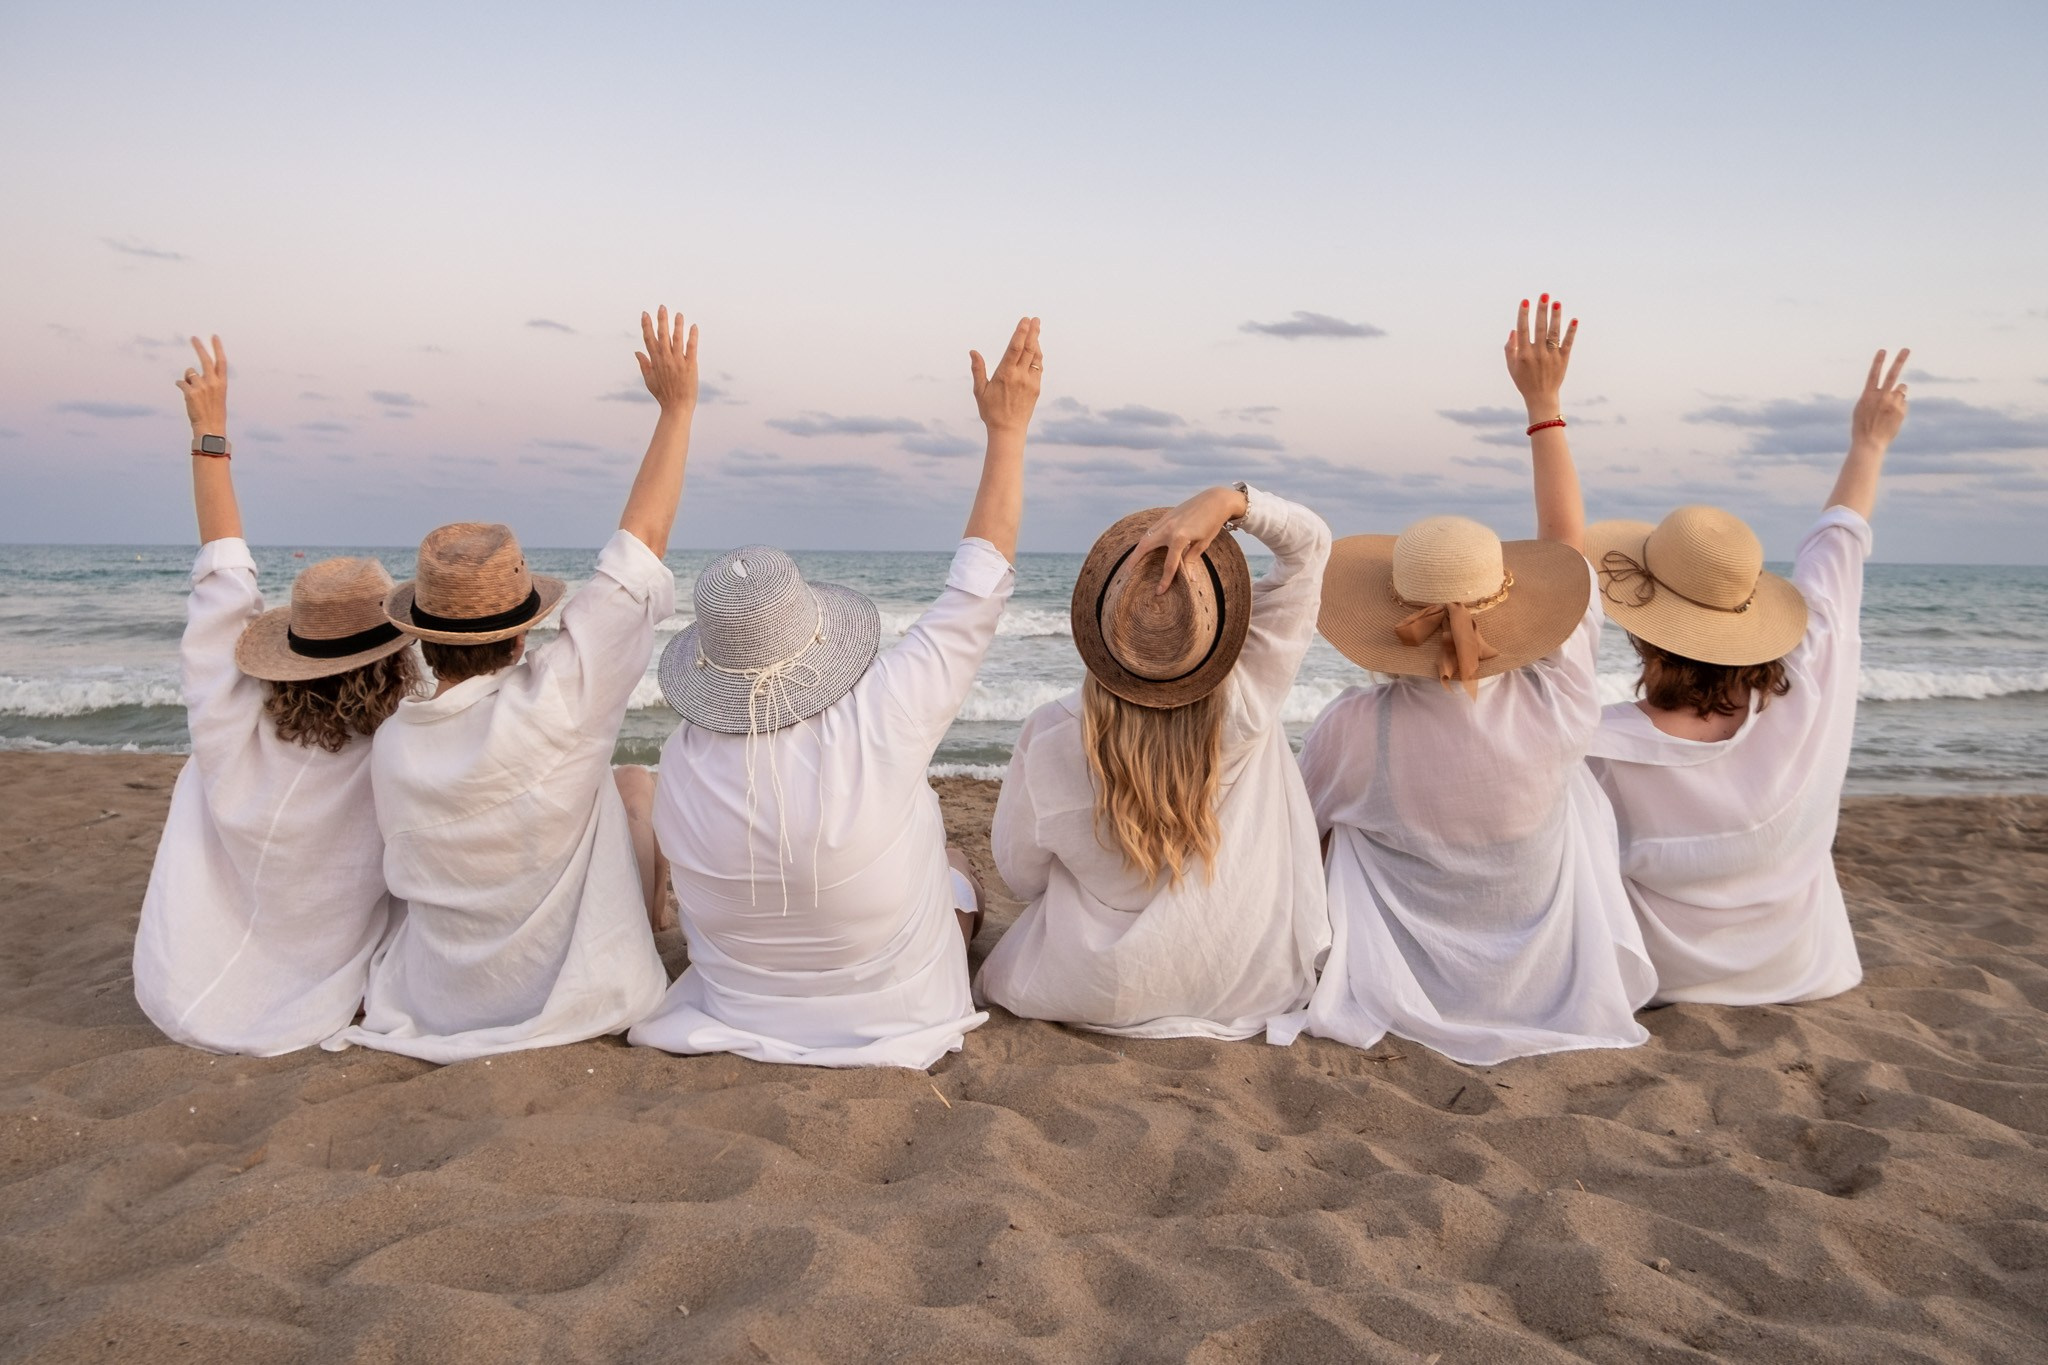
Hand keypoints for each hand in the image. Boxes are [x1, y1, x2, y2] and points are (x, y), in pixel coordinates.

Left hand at [176, 335, 227, 435]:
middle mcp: (213, 383)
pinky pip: (180, 382)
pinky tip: (184, 393)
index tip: (214, 337)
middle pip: (205, 359)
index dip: (217, 348)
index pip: (221, 361)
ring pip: (189, 373)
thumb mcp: (216, 396)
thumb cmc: (213, 413)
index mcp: (222, 383)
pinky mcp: (190, 392)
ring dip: (187, 379)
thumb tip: (191, 373)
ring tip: (192, 392)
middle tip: (193, 337)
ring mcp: (201, 387)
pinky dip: (180, 385)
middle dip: (199, 347)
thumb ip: (208, 383)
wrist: (210, 428)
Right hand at [634, 306, 697, 413]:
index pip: (649, 339)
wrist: (677, 407)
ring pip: (677, 339)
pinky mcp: (690, 365)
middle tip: (662, 306)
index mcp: (655, 361)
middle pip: (662, 335)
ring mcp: (678, 361)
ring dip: (677, 325)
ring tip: (679, 314)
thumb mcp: (649, 380)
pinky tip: (694, 326)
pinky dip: (693, 336)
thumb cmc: (663, 395)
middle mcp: (666, 359)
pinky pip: (691, 348)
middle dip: (661, 320)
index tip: (645, 313)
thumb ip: (644, 364)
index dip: (646, 325)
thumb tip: (637, 351)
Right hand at [970, 316, 1041, 434]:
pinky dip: (1037, 356)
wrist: (1008, 430)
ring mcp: (1030, 382)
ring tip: (1036, 329)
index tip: (1025, 320)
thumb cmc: (990, 411)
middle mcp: (1020, 376)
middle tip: (1036, 318)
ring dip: (1037, 342)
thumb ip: (978, 369)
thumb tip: (973, 352)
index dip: (1021, 332)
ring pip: (1036, 357)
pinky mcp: (1036, 388)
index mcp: (1005, 374)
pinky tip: (1036, 350)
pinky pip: (1038, 367)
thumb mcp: (979, 391)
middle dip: (1033, 332)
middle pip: (1029, 349)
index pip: (1015, 348)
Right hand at [1131, 484, 1247, 592]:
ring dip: (1138, 548)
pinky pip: (1152, 529)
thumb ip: (1192, 559)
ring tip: (1133, 560)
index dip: (1165, 580)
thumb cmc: (1212, 523)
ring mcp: (1166, 520)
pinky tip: (1146, 545)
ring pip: (1146, 536)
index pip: (1169, 564)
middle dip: (1134, 559)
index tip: (1160, 591)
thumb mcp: (1203, 543)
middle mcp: (1168, 528)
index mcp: (1179, 538)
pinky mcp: (1167, 515)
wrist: (1216, 499)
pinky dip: (1147, 538)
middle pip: (1145, 546)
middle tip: (1127, 572)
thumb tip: (1190, 579)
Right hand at [1504, 294, 1576, 418]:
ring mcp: (1552, 356)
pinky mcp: (1563, 359)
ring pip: (1554, 333)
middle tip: (1544, 295)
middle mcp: (1538, 354)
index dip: (1524, 315)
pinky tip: (1574, 319)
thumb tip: (1514, 330)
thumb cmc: (1524, 381)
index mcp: (1524, 355)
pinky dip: (1571, 331)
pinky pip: (1568, 343)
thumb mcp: (1512, 367)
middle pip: (1540, 328)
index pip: (1523, 330)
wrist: (1541, 397)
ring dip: (1556, 317)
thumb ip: (1510, 348)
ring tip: (1557, 302)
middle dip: (1541, 310)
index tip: (1526, 301)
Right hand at [1851, 348, 1909, 449]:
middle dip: (1899, 360)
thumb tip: (1899, 386)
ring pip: (1901, 389)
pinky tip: (1892, 417)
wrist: (1869, 442)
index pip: (1874, 374)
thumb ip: (1875, 395)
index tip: (1883, 350)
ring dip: (1899, 393)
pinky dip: (1899, 407)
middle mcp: (1882, 396)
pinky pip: (1904, 402)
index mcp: (1868, 395)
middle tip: (1906, 349)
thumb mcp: (1861, 408)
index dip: (1878, 362)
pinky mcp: (1901, 410)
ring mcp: (1892, 403)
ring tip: (1889, 406)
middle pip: (1892, 374)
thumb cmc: (1862, 426)